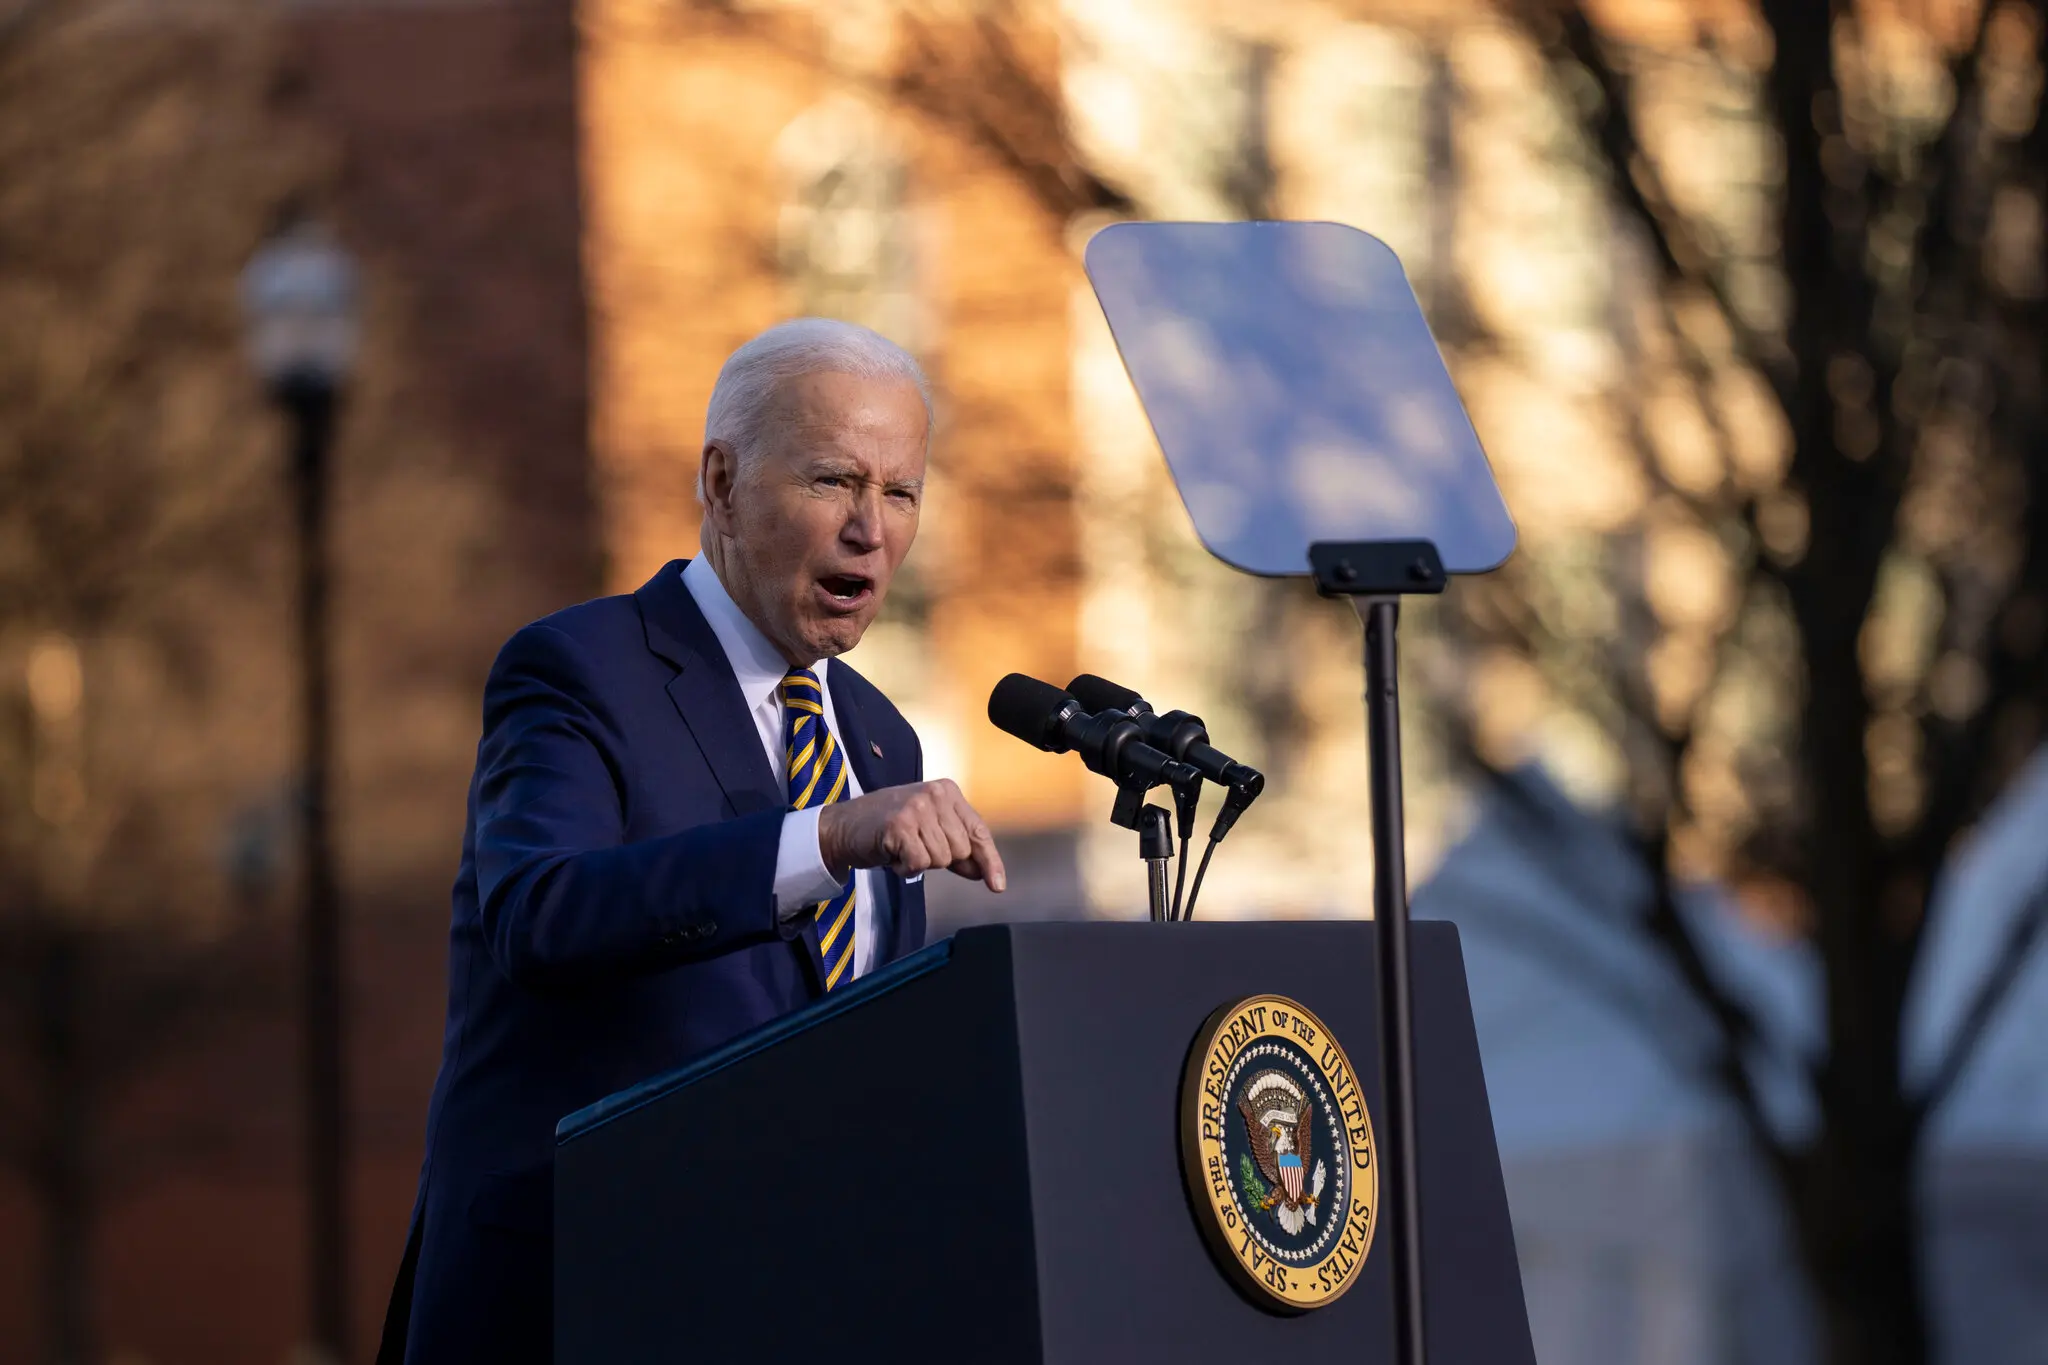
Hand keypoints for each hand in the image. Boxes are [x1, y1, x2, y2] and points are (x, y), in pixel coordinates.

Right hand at [816, 780, 1006, 892]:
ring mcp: (918, 808)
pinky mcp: (900, 825)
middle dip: (940, 860)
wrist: (842, 826)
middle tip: (914, 847)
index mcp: (947, 791)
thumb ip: (955, 848)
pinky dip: (905, 867)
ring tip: (901, 847)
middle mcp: (936, 794)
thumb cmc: (887, 829)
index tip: (997, 886)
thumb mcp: (928, 830)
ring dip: (919, 863)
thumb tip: (982, 872)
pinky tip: (892, 853)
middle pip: (961, 851)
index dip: (990, 862)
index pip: (978, 832)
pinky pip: (919, 864)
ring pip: (941, 859)